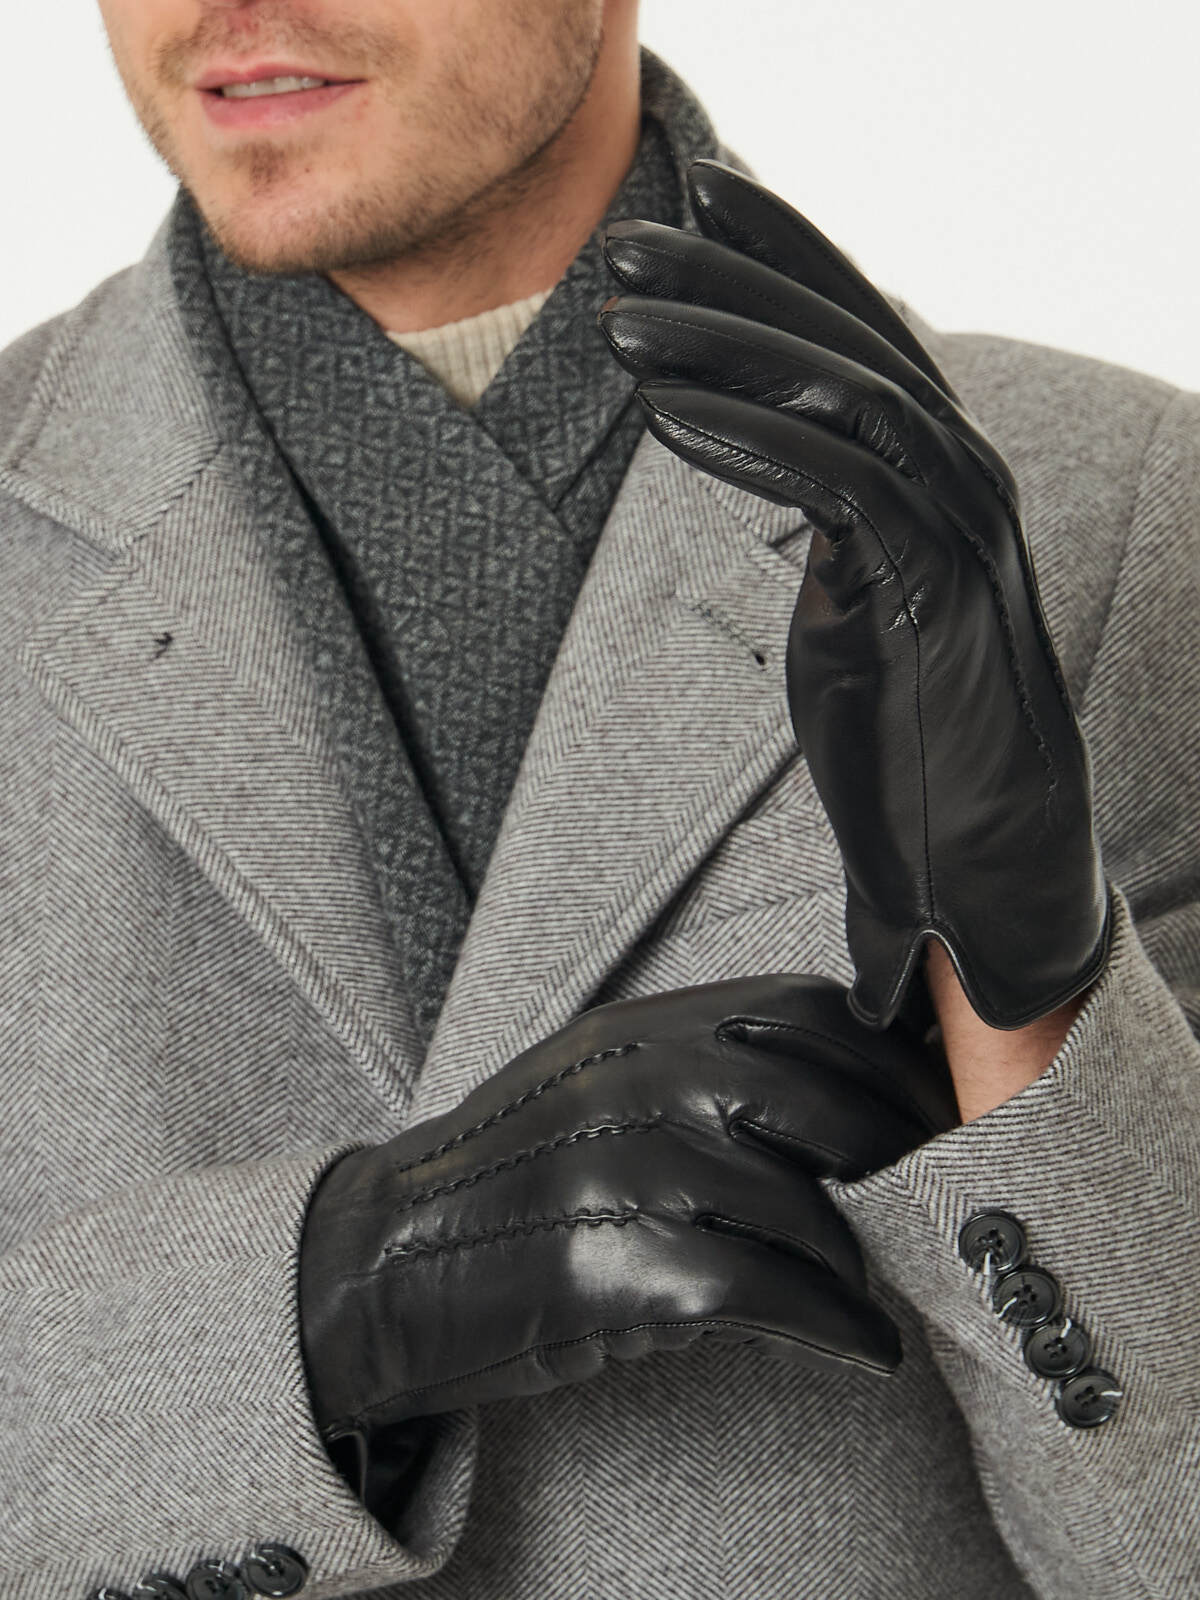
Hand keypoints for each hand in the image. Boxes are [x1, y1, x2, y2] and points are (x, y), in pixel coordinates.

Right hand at [298, 975, 955, 1504]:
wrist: (381, 1265)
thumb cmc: (507, 1180)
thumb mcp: (594, 1085)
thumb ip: (697, 1072)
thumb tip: (840, 1105)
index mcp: (637, 1028)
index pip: (800, 1009)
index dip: (884, 1057)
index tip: (932, 1099)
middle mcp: (636, 1080)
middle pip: (820, 1096)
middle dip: (901, 1148)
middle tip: (940, 1191)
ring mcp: (625, 1167)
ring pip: (803, 1202)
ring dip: (863, 1258)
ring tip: (879, 1287)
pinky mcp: (616, 1267)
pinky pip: (766, 1290)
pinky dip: (834, 1326)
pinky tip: (864, 1348)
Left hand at [598, 162, 1109, 1030]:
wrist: (980, 852)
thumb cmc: (909, 729)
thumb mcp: (854, 593)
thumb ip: (825, 511)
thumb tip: (753, 450)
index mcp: (938, 466)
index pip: (858, 326)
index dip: (781, 252)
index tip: (692, 204)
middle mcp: (960, 472)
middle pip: (847, 335)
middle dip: (736, 277)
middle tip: (630, 244)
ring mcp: (958, 523)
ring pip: (846, 392)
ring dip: (727, 348)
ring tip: (622, 324)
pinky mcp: (935, 587)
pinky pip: (843, 484)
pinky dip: (753, 442)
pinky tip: (667, 420)